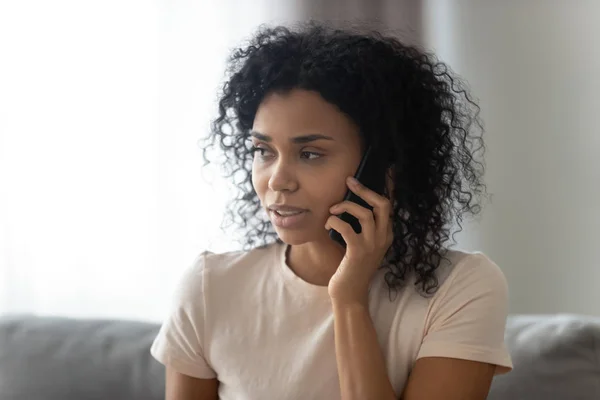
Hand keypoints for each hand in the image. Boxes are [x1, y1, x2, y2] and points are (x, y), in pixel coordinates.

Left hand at [325, 176, 393, 304]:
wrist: (349, 294)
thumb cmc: (351, 268)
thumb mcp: (361, 245)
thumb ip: (361, 228)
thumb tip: (348, 203)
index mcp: (386, 235)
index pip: (390, 205)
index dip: (387, 187)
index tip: (383, 170)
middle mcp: (383, 238)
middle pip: (382, 204)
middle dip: (365, 190)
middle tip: (350, 181)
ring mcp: (372, 245)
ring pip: (364, 213)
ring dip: (345, 206)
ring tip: (333, 210)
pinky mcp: (357, 252)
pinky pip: (346, 227)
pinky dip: (334, 221)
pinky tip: (328, 224)